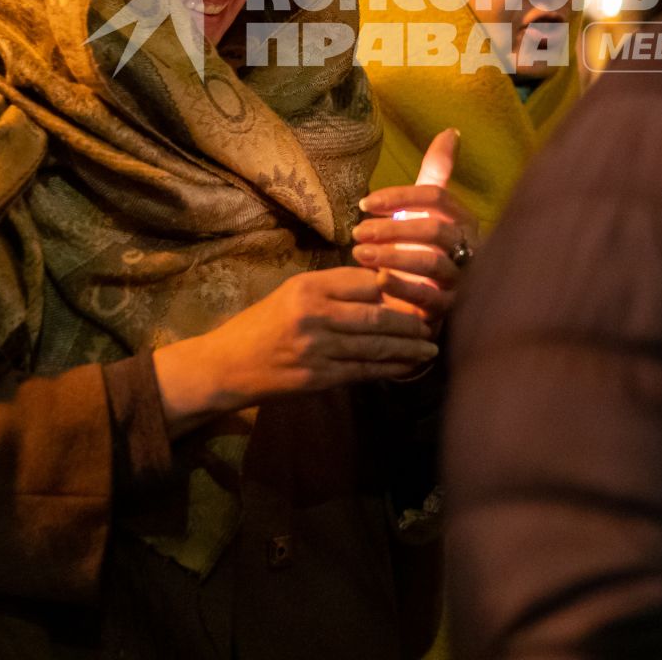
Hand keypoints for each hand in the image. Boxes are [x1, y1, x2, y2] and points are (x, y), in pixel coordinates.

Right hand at [153, 267, 436, 435]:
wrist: (226, 366)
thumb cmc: (260, 325)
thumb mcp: (291, 293)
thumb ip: (331, 290)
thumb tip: (380, 285)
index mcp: (308, 287)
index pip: (364, 282)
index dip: (394, 287)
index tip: (417, 290)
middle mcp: (314, 315)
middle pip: (377, 314)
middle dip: (410, 321)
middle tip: (434, 321)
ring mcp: (317, 349)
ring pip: (375, 345)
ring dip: (408, 348)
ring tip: (430, 347)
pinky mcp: (319, 378)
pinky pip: (364, 371)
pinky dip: (390, 369)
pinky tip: (408, 367)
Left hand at [353, 129, 474, 332]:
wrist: (435, 298)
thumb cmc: (428, 245)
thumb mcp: (431, 208)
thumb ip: (437, 172)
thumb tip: (451, 131)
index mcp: (463, 218)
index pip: (436, 196)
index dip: (400, 196)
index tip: (365, 203)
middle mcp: (469, 246)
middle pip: (434, 229)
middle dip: (393, 228)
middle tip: (358, 232)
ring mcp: (462, 278)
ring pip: (432, 262)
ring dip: (393, 255)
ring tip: (359, 254)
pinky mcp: (451, 309)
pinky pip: (430, 298)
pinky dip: (404, 289)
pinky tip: (378, 281)